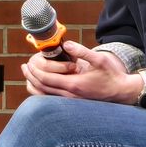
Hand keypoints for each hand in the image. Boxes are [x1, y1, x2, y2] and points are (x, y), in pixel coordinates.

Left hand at [22, 40, 139, 103]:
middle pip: (42, 88)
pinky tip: (38, 85)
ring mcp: (71, 100)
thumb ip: (81, 51)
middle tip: (24, 66)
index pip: (46, 79)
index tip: (28, 63)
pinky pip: (52, 99)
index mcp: (74, 85)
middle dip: (31, 76)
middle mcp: (70, 95)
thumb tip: (65, 44)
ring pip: (46, 96)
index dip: (35, 71)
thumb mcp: (99, 59)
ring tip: (27, 75)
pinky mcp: (73, 102)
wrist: (121, 91)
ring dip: (34, 85)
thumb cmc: (111, 74)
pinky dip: (42, 93)